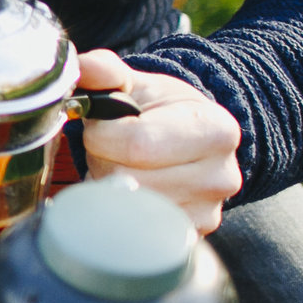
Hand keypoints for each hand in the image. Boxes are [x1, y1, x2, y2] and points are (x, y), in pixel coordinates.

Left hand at [73, 51, 242, 232]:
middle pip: (128, 180)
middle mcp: (221, 177)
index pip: (137, 144)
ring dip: (111, 189)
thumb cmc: (160, 111)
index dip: (103, 135)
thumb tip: (82, 66)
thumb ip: (105, 71)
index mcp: (215, 130)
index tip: (104, 126)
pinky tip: (130, 193)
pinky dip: (120, 214)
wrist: (188, 139)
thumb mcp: (136, 83)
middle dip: (105, 162)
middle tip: (113, 151)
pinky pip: (134, 234)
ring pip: (127, 209)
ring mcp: (208, 212)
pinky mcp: (190, 237)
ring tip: (125, 169)